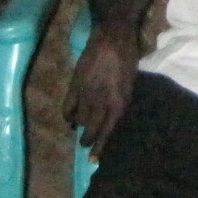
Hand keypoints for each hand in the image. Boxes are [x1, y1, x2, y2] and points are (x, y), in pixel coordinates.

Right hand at [66, 29, 141, 156]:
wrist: (113, 36)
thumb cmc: (127, 59)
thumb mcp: (130, 84)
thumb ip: (120, 102)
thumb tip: (111, 119)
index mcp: (120, 102)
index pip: (107, 132)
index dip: (99, 148)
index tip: (93, 160)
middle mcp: (102, 102)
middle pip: (91, 130)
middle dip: (87, 140)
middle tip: (85, 144)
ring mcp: (87, 94)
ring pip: (79, 120)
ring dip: (79, 126)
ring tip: (80, 128)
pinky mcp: (75, 85)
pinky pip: (67, 107)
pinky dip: (68, 115)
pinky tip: (70, 118)